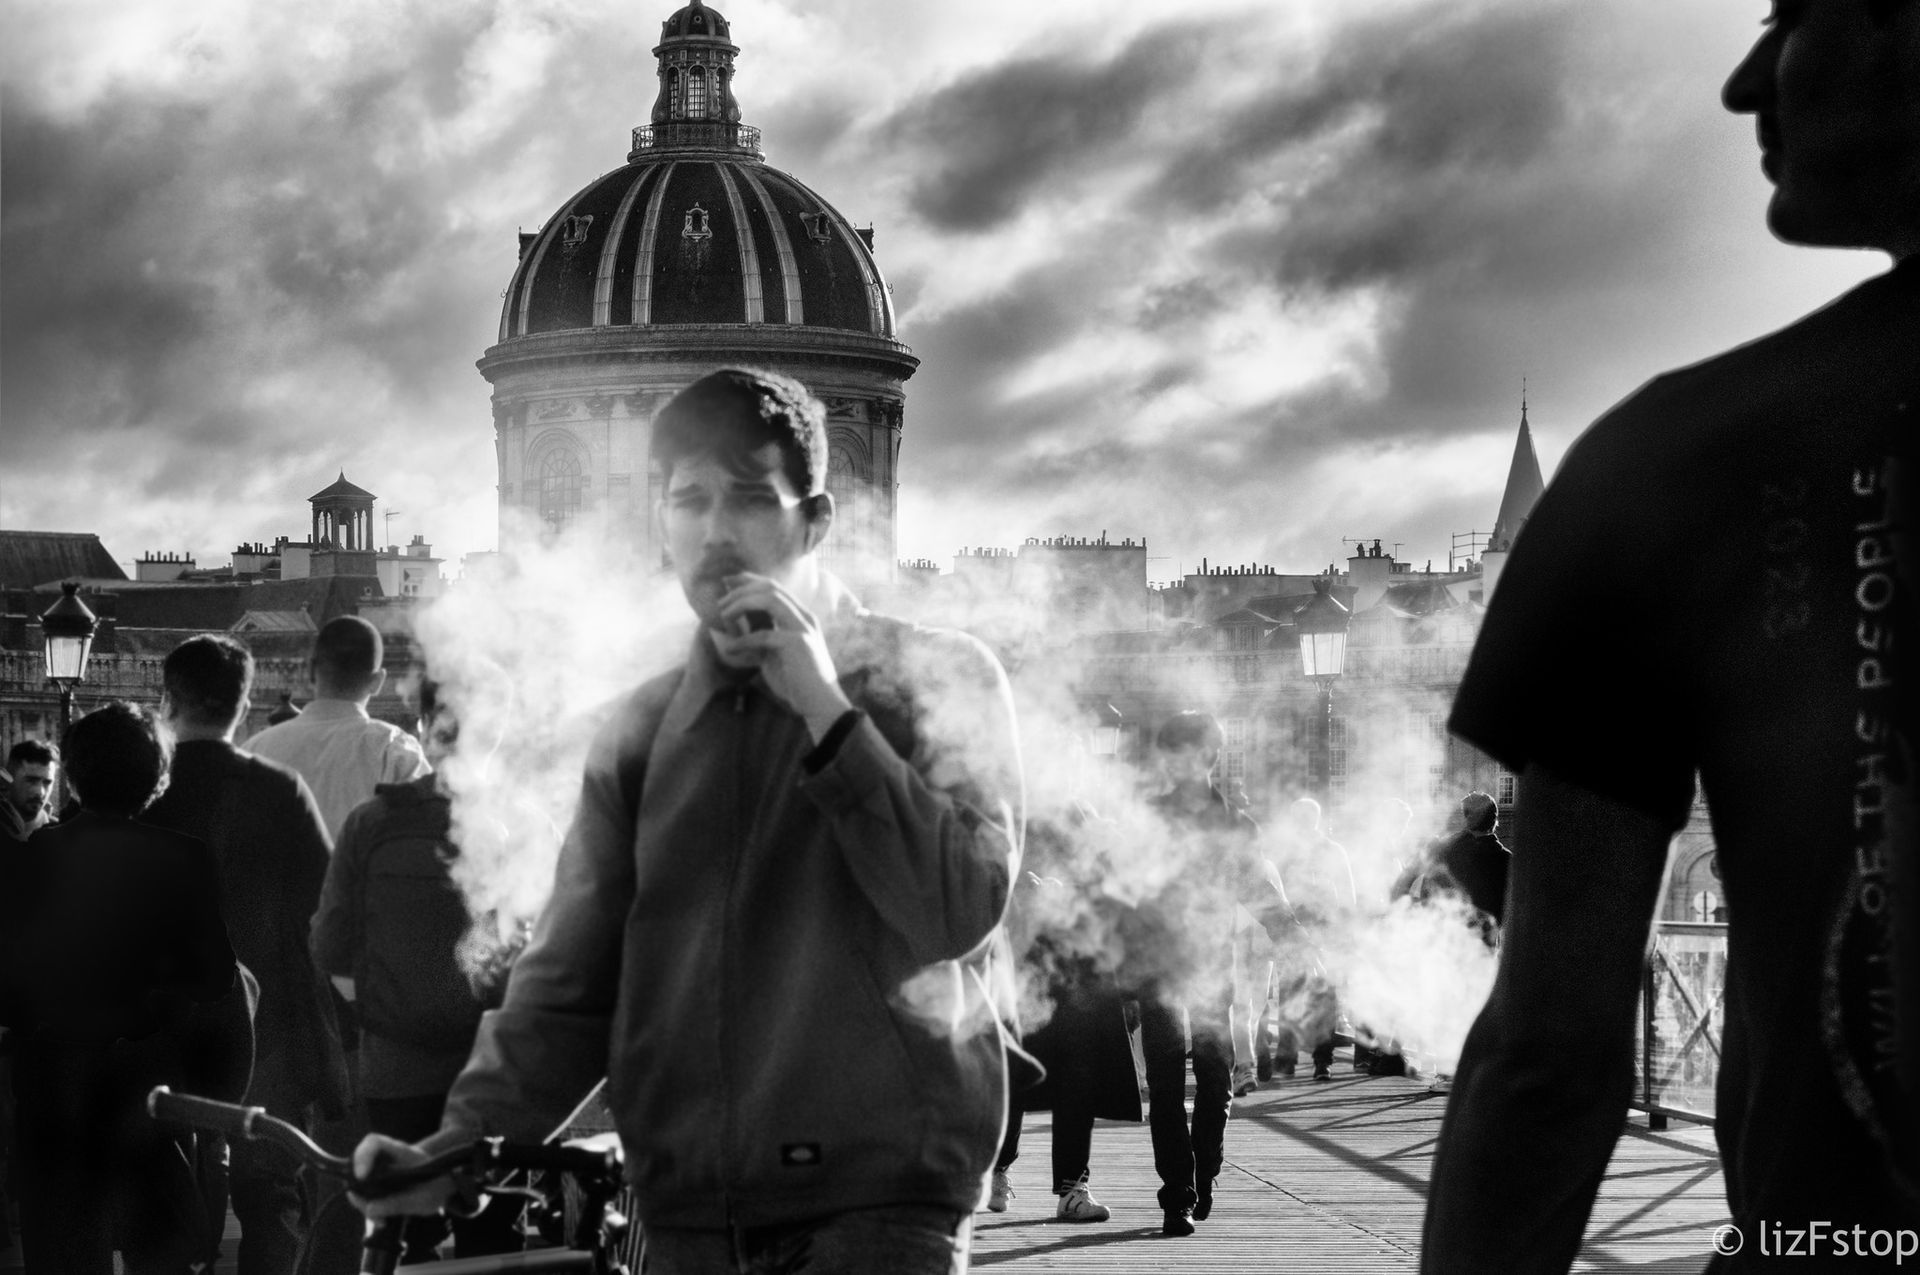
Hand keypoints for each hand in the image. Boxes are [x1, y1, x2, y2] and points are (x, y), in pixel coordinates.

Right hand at [350, 1133, 455, 1218]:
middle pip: (358, 1167)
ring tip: (382, 1220)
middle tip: (368, 1209)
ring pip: (358, 1185)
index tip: (362, 1175)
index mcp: (400, 1152)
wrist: (443, 1187)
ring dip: (364, 1204)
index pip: (374, 1143)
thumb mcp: (424, 1197)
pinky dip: (369, 1209)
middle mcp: (386, 1159)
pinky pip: (364, 1196)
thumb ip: (399, 1202)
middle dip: (359, 1191)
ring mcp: (379, 1172)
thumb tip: (370, 1209)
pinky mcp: (377, 1186)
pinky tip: (383, 1220)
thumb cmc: (436, 1185)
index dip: (363, 1155)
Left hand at [712, 572, 852, 739]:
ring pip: (770, 599)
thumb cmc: (798, 680)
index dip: (749, 581)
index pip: (774, 587)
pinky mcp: (797, 644)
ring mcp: (802, 628)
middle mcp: (804, 617)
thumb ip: (762, 633)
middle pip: (770, 588)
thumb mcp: (776, 651)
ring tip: (723, 615)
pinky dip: (743, 640)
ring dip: (742, 603)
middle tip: (720, 603)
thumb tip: (738, 622)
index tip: (728, 583)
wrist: (821, 704)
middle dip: (741, 590)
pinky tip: (730, 649)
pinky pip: (763, 634)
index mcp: (801, 616)